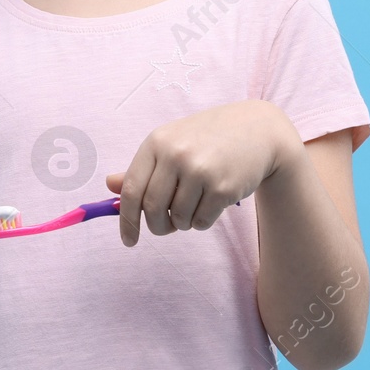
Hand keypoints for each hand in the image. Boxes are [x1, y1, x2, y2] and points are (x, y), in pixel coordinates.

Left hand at [106, 100, 296, 246]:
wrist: (258, 130)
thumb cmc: (210, 138)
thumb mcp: (174, 143)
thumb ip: (144, 167)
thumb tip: (110, 186)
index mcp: (158, 142)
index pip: (132, 190)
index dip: (126, 220)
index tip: (128, 239)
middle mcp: (176, 155)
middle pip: (152, 209)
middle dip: (157, 226)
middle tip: (166, 227)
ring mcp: (200, 171)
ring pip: (178, 219)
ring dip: (184, 222)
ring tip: (196, 203)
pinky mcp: (222, 188)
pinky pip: (201, 223)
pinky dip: (203, 221)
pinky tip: (213, 202)